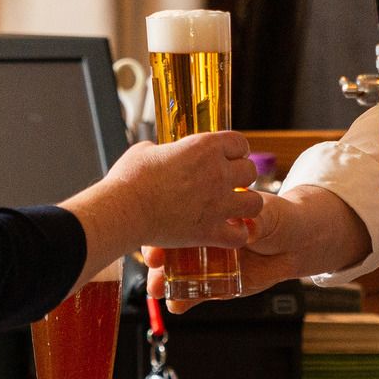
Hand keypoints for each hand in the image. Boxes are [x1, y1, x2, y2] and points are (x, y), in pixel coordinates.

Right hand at [75, 131, 259, 261]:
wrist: (123, 210)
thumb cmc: (129, 179)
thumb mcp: (144, 151)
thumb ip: (159, 150)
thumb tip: (157, 151)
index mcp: (204, 147)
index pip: (239, 143)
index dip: (235, 151)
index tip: (228, 158)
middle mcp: (218, 172)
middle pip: (250, 171)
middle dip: (242, 177)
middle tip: (228, 185)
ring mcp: (218, 203)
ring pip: (255, 202)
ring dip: (246, 206)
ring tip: (233, 210)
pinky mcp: (211, 231)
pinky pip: (240, 234)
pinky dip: (236, 235)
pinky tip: (226, 233)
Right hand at [144, 186, 365, 298]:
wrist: (295, 244)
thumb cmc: (279, 220)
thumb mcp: (269, 216)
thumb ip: (257, 222)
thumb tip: (251, 229)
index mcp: (209, 213)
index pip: (180, 218)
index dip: (166, 227)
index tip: (162, 236)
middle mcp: (201, 238)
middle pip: (171, 249)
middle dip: (158, 261)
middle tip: (154, 270)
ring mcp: (205, 262)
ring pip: (178, 274)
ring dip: (164, 283)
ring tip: (158, 292)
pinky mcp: (215, 284)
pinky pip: (195, 293)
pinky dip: (184, 300)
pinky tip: (177, 306)